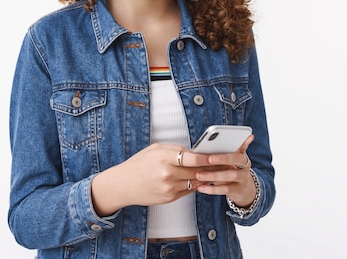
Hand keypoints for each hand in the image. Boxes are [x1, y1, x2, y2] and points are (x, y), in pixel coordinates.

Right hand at [91, 143, 206, 214]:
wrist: (123, 185)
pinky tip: (201, 179)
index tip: (216, 155)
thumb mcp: (155, 149)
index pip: (193, 158)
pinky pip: (189, 190)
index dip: (207, 157)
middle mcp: (168, 175)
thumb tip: (194, 151)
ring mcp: (169, 188)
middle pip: (197, 171)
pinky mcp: (170, 198)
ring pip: (195, 182)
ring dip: (206, 177)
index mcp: (164, 159)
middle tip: (223, 163)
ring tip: (215, 171)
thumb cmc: (137, 165)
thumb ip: (175, 149)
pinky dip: (196, 184)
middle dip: (211, 167)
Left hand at [186, 134, 256, 207]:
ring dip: (214, 175)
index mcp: (242, 155)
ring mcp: (243, 179)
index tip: (217, 144)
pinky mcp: (237, 190)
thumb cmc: (233, 168)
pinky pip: (225, 190)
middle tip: (209, 159)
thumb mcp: (233, 158)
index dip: (230, 145)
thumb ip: (230, 147)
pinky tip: (201, 188)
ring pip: (230, 176)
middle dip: (223, 159)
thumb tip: (239, 136)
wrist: (243, 188)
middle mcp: (245, 166)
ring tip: (199, 175)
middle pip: (237, 160)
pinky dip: (212, 189)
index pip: (240, 147)